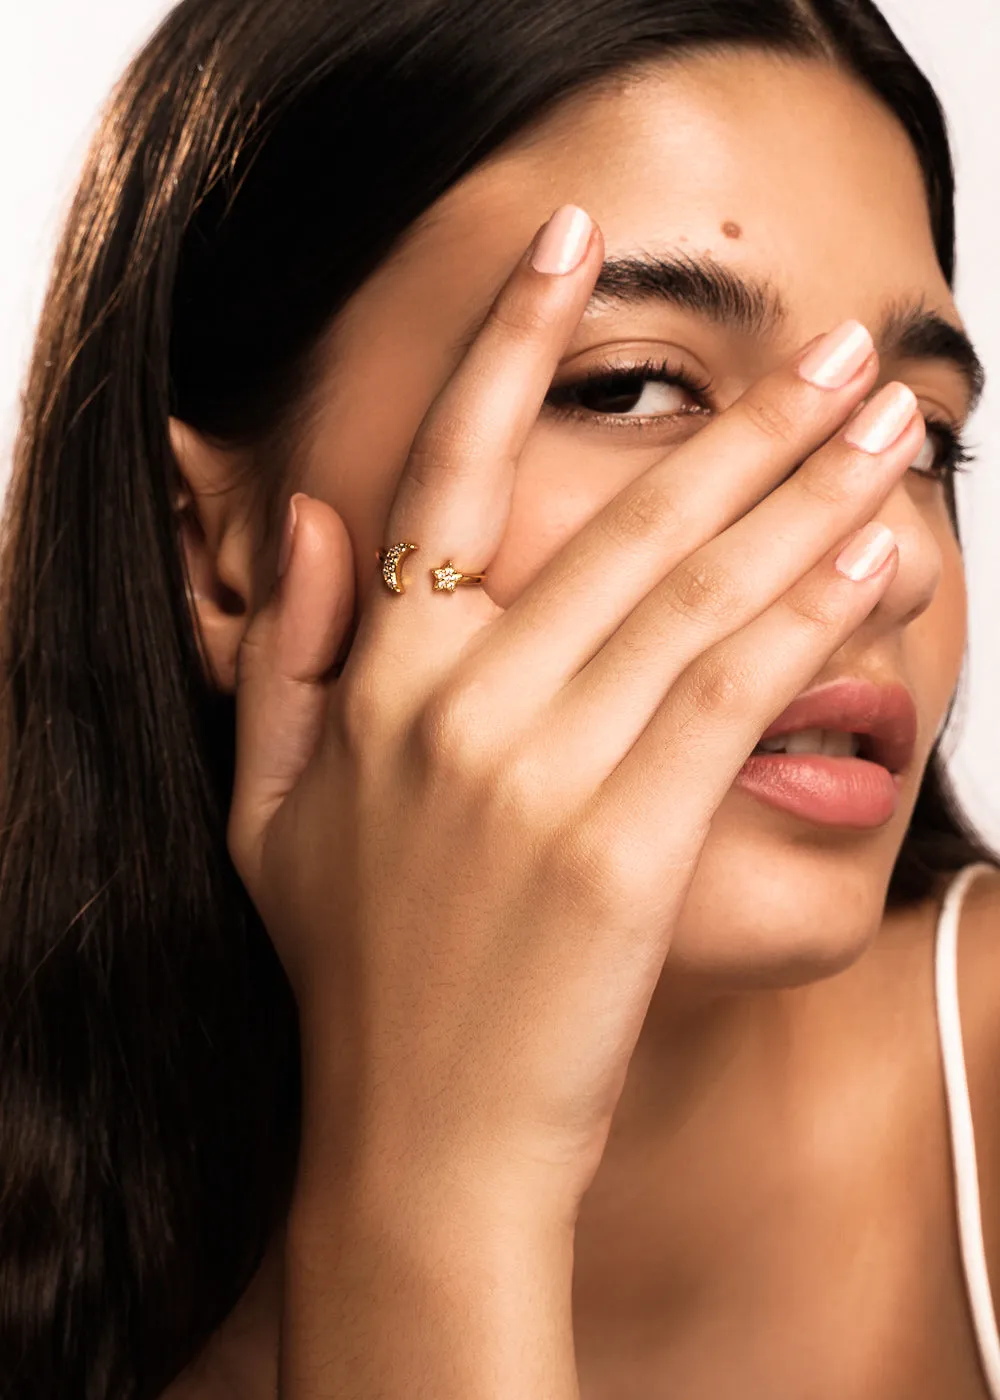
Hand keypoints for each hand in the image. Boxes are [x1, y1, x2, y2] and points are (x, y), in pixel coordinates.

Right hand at [226, 205, 920, 1219]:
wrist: (416, 1145)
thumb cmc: (356, 978)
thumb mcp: (266, 813)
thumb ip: (283, 657)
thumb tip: (306, 518)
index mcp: (376, 684)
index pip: (442, 474)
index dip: (506, 344)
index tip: (571, 246)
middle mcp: (453, 706)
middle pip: (617, 521)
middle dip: (744, 422)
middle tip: (837, 348)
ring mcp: (537, 775)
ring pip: (693, 592)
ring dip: (805, 493)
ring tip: (889, 425)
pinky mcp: (622, 850)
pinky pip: (731, 694)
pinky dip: (809, 614)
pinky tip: (873, 551)